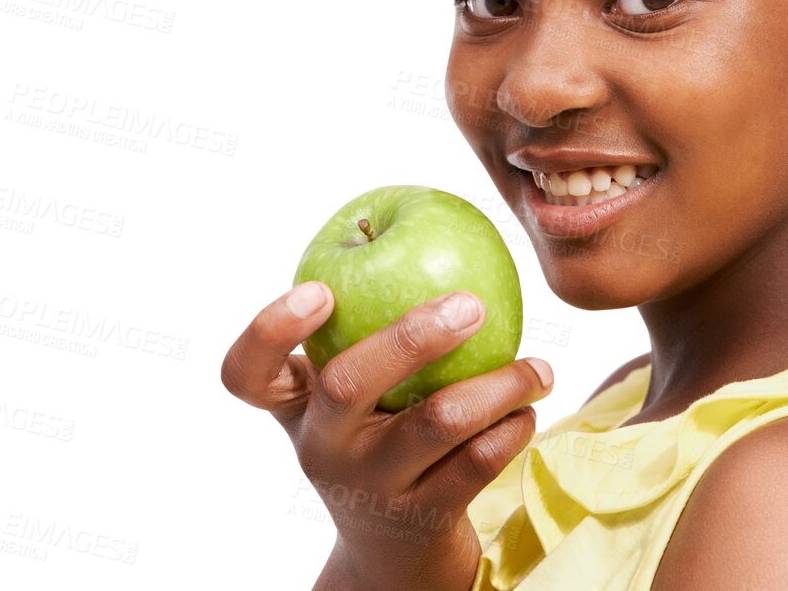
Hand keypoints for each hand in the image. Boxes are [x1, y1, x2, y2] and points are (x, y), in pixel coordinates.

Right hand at [222, 281, 553, 590]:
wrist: (392, 558)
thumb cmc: (376, 440)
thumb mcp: (352, 400)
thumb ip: (365, 331)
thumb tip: (434, 230)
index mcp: (296, 407)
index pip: (247, 373)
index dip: (271, 329)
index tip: (319, 290)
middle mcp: (322, 447)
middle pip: (348, 384)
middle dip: (413, 335)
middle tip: (472, 303)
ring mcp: (370, 486)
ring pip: (437, 422)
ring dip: (500, 383)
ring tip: (540, 366)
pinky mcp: (422, 518)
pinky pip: (478, 462)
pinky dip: (514, 426)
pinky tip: (529, 408)